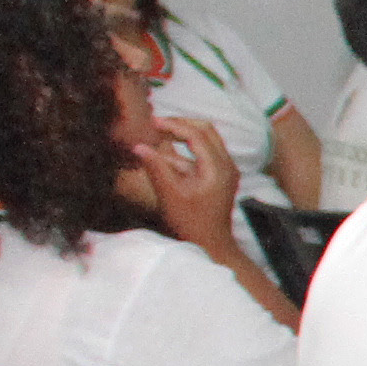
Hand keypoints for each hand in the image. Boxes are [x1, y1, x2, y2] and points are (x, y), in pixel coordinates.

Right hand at [133, 113, 243, 247]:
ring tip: (157, 134)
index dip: (173, 125)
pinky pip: (204, 153)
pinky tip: (163, 155)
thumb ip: (155, 168)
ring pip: (206, 140)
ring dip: (182, 135)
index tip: (152, 122)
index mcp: (218, 168)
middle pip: (206, 130)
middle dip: (180, 124)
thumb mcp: (169, 195)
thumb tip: (139, 146)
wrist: (210, 243)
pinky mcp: (220, 175)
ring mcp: (226, 170)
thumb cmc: (190, 223)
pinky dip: (185, 150)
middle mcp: (227, 165)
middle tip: (156, 124)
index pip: (197, 134)